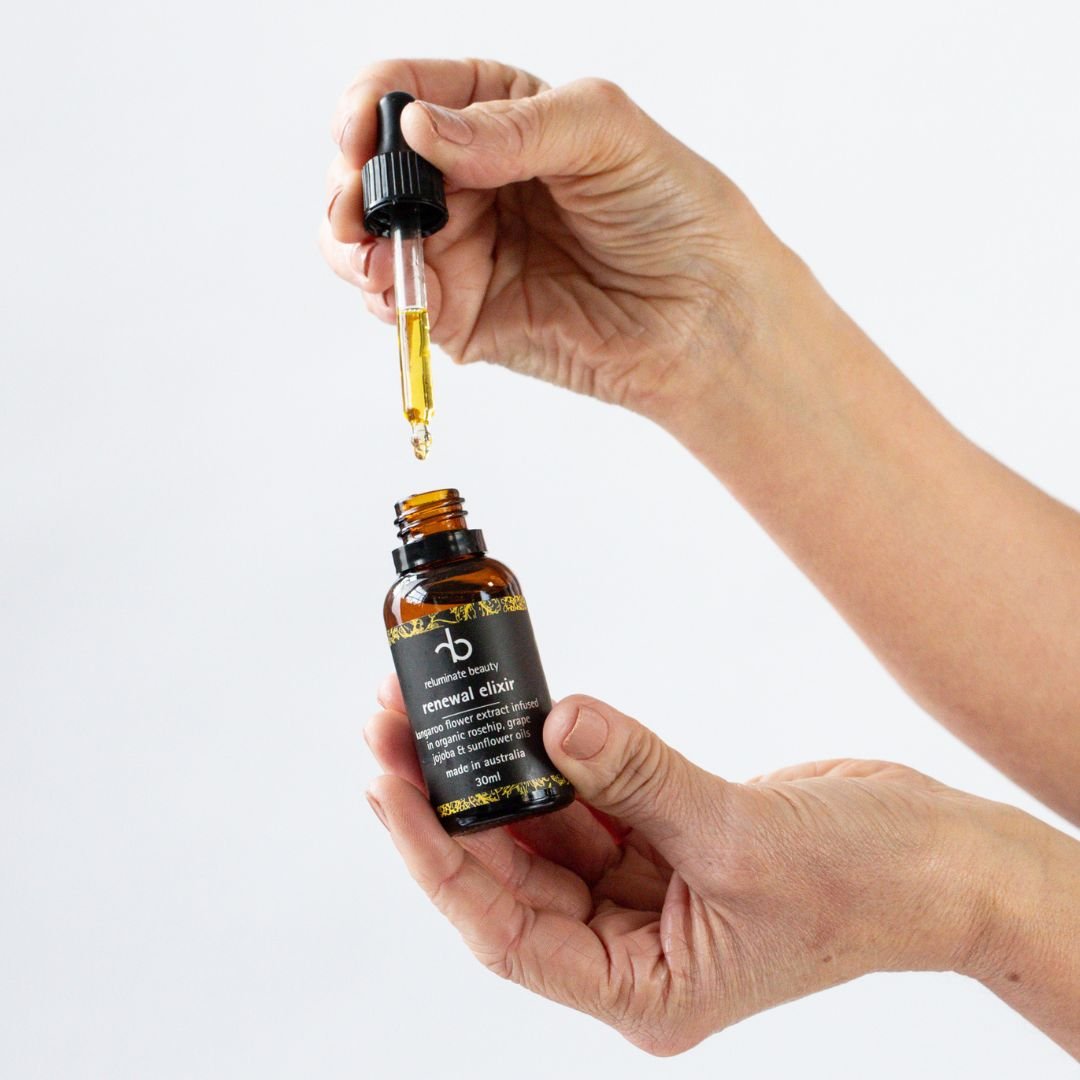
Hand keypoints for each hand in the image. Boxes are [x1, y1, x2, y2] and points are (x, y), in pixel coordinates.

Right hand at [323, 59, 798, 426]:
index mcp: (497, 115)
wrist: (709, 317)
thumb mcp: (605, 133)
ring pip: (368, 238)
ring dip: (352, 243)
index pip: (405, 91)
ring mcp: (462, 249)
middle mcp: (469, 180)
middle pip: (372, 168)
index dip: (370, 107)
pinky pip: (401, 302)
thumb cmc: (676, 213)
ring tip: (372, 252)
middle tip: (359, 204)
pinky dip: (383, 295)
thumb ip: (511, 127)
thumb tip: (420, 130)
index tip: (363, 133)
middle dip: (352, 183)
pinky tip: (396, 288)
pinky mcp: (465, 316)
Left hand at [364, 677, 1027, 1054]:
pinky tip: (517, 722)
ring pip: (542, 835)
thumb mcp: (742, 837)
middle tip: (392, 728)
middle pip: (510, 877)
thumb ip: (639, 775)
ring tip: (433, 714)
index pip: (509, 931)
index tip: (389, 789)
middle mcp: (631, 948)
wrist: (938, 858)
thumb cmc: (867, 884)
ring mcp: (643, 893)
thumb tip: (554, 722)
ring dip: (492, 776)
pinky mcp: (661, 842)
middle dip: (448, 803)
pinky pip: (586, 801)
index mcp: (643, 988)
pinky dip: (552, 762)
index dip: (439, 861)